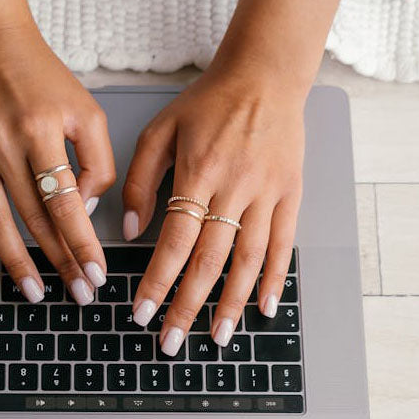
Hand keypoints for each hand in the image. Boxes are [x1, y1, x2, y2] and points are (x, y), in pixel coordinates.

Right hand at [0, 26, 114, 303]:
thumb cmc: (41, 78)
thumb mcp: (85, 109)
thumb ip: (98, 159)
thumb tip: (85, 208)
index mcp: (41, 130)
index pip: (65, 202)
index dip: (81, 243)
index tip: (95, 275)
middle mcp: (3, 142)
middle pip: (34, 217)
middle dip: (58, 260)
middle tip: (76, 292)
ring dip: (15, 261)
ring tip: (33, 292)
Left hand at [122, 65, 304, 353]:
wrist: (265, 75)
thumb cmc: (207, 101)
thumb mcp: (159, 130)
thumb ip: (139, 179)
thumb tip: (128, 230)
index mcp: (198, 171)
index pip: (174, 240)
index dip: (157, 281)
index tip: (141, 312)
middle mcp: (235, 186)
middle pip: (209, 259)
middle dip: (187, 306)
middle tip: (170, 342)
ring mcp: (267, 192)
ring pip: (248, 259)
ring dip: (231, 303)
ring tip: (216, 337)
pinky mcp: (290, 193)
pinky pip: (284, 244)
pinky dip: (275, 279)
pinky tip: (265, 308)